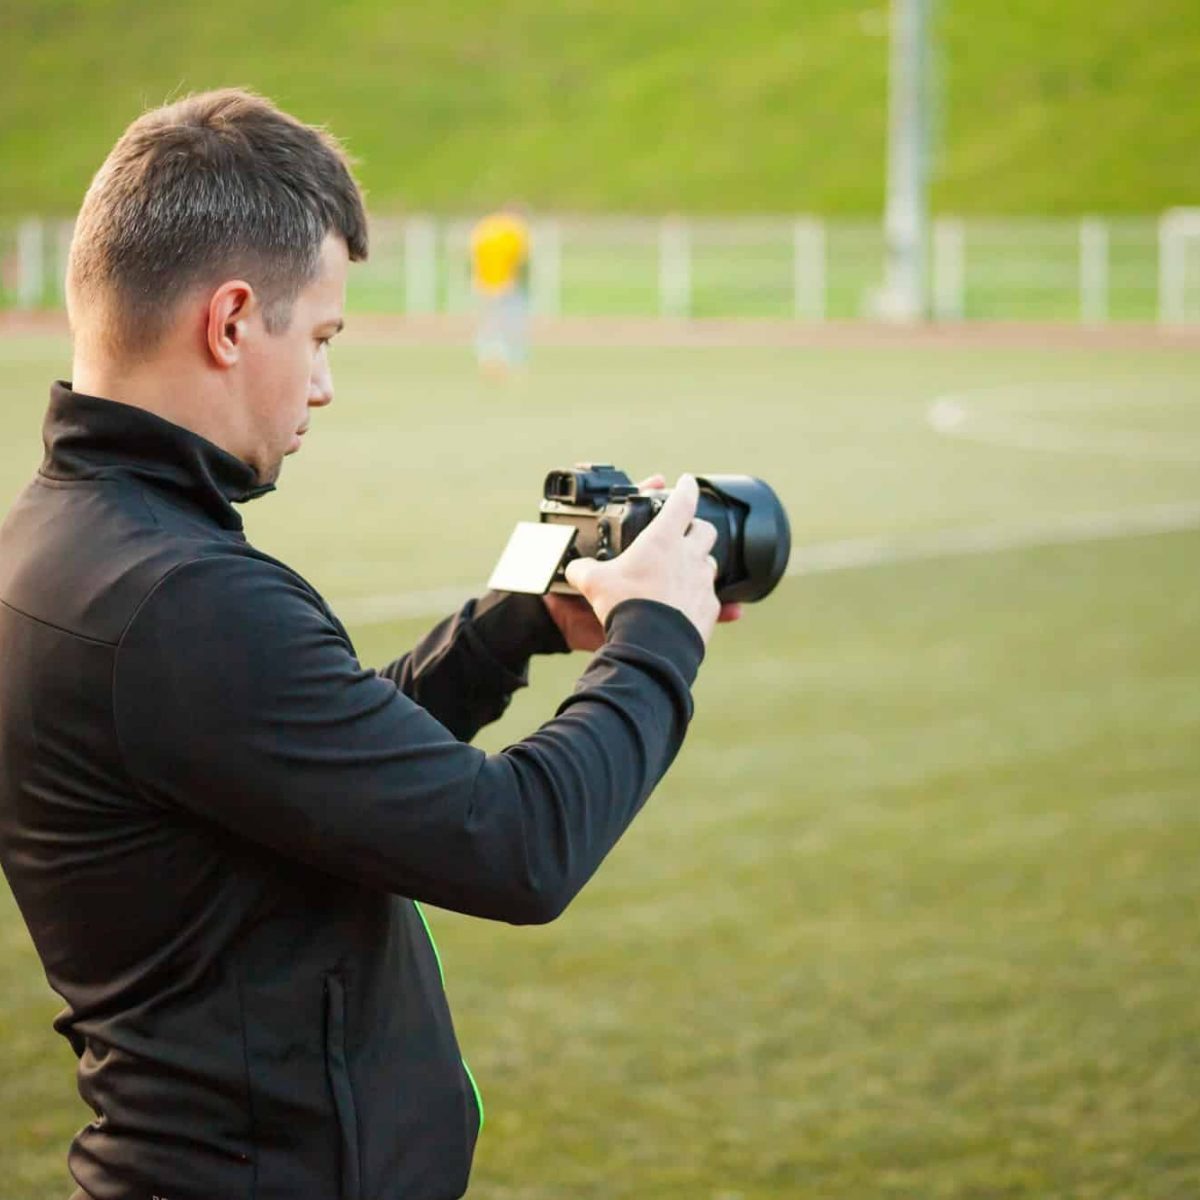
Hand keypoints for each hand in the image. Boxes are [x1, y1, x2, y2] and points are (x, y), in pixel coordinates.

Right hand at [560, 474, 715, 643]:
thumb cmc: (624, 607)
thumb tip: (573, 568)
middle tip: (684, 533)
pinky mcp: (710, 609)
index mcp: (662, 540)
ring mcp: (703, 582)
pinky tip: (688, 605)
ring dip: (698, 564)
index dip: (685, 488)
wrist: (650, 646)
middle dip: (696, 528)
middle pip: (705, 530)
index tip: (686, 482)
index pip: (682, 502)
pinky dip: (701, 598)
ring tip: (681, 574)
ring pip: (709, 564)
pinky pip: (713, 598)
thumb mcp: (593, 583)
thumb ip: (583, 569)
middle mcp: (689, 556)